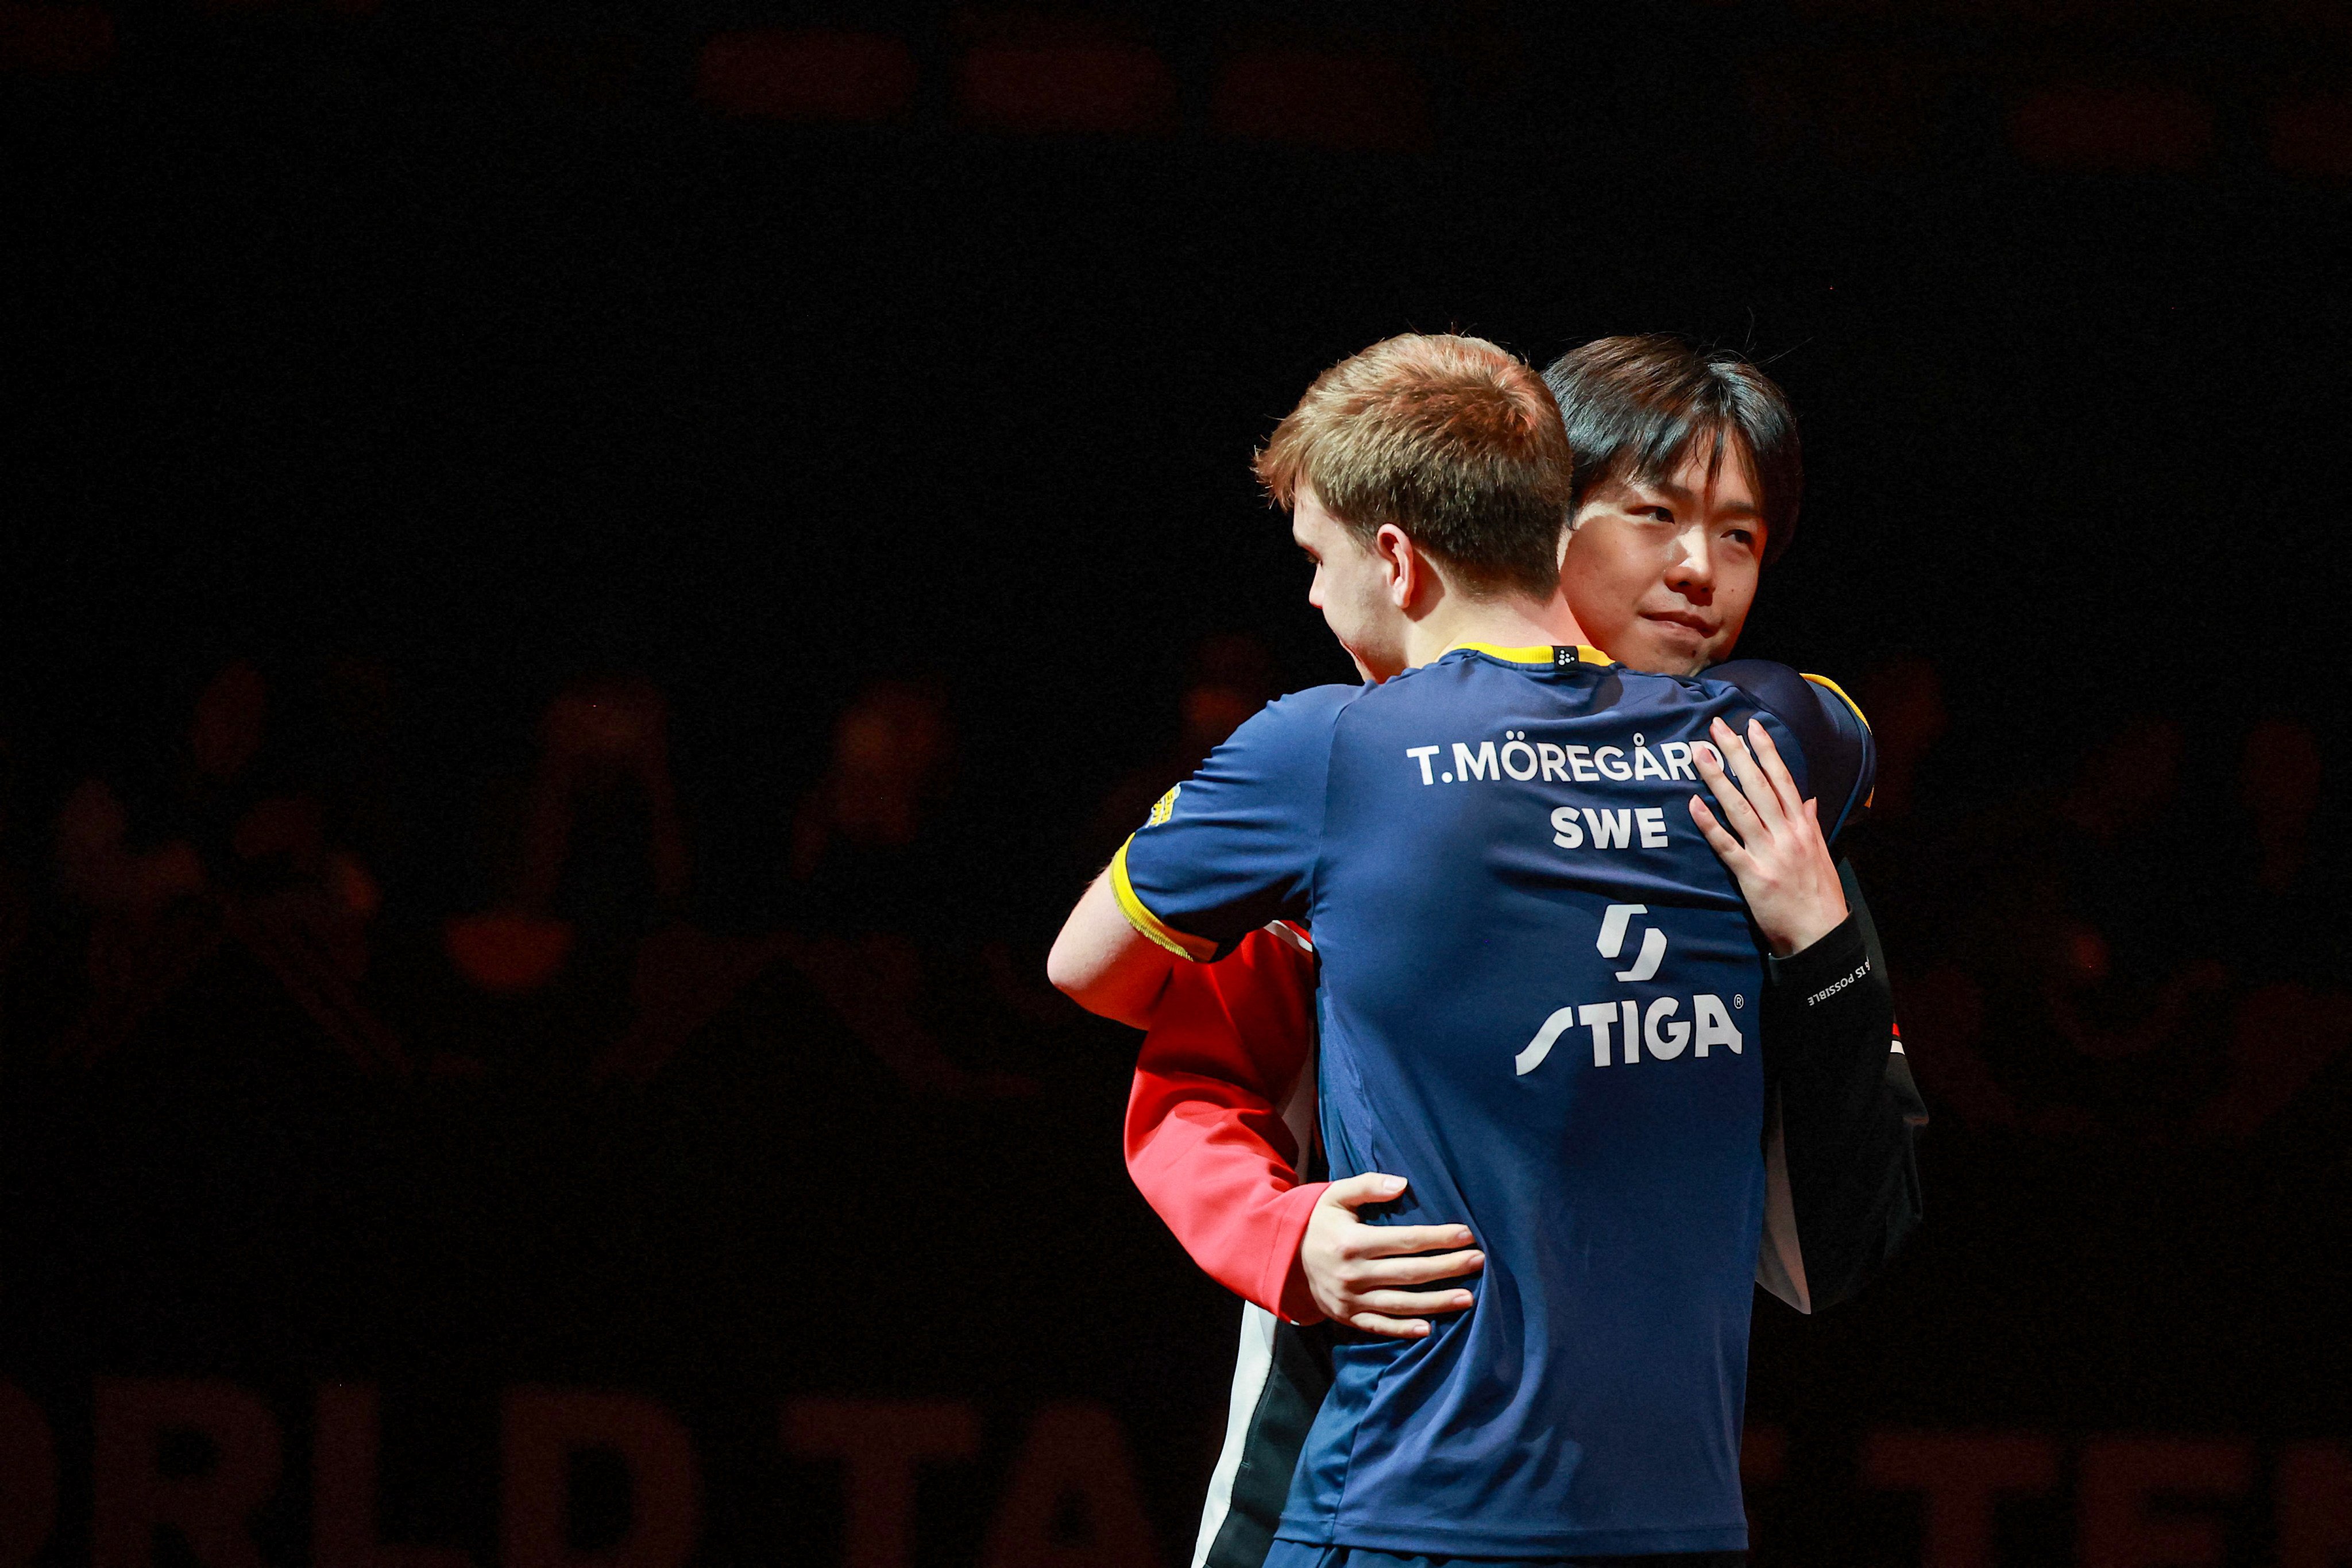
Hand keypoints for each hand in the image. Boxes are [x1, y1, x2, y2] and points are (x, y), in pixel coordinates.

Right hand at [1298, 1173, 1481, 1337]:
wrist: (1282, 1258)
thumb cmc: (1318, 1222)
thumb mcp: (1335, 1195)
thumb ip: (1367, 1185)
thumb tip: (1402, 1184)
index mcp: (1353, 1242)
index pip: (1405, 1241)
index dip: (1438, 1238)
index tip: (1466, 1234)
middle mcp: (1353, 1273)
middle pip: (1410, 1273)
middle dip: (1447, 1268)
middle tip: (1478, 1262)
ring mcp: (1350, 1299)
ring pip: (1401, 1304)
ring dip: (1437, 1302)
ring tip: (1469, 1298)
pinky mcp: (1347, 1316)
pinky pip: (1379, 1326)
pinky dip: (1404, 1330)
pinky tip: (1430, 1329)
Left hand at [1688, 716, 1847, 957]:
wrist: (1820, 936)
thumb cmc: (1819, 895)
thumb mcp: (1820, 854)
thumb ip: (1810, 823)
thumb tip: (1807, 800)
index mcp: (1802, 827)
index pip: (1782, 780)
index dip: (1767, 751)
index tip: (1752, 726)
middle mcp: (1787, 834)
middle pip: (1758, 785)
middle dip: (1737, 753)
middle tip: (1716, 727)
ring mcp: (1769, 853)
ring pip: (1740, 808)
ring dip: (1718, 779)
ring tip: (1699, 754)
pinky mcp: (1752, 876)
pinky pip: (1727, 845)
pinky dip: (1710, 824)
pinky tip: (1694, 804)